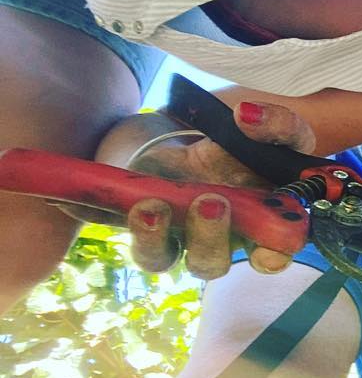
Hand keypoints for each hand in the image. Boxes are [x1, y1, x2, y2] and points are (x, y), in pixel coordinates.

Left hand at [105, 101, 317, 278]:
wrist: (204, 138)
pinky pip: (107, 221)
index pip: (271, 257)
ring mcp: (172, 234)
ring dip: (150, 238)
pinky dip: (85, 210)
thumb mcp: (275, 132)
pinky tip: (67, 199)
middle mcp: (215, 241)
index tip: (266, 246)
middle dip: (209, 239)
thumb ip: (277, 127)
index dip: (270, 257)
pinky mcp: (134, 216)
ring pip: (159, 258)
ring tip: (147, 206)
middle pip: (210, 263)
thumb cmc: (250, 145)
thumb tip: (248, 114)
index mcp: (260, 228)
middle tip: (211, 202)